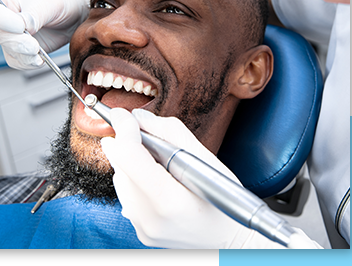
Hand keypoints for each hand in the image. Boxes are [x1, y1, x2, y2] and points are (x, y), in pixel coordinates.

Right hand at [0, 0, 93, 69]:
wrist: (73, 16)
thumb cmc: (59, 2)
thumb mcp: (48, 4)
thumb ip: (32, 16)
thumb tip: (21, 28)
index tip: (20, 25)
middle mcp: (3, 17)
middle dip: (17, 42)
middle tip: (34, 45)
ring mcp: (10, 36)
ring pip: (8, 50)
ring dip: (25, 55)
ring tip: (39, 51)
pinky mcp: (19, 50)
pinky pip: (17, 61)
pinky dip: (29, 63)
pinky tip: (40, 58)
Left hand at [101, 109, 319, 248]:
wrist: (231, 238)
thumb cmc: (225, 197)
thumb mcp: (207, 158)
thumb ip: (170, 132)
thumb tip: (138, 117)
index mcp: (169, 200)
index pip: (129, 156)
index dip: (123, 129)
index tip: (121, 114)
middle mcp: (149, 218)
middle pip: (121, 166)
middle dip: (127, 143)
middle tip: (141, 133)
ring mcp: (143, 227)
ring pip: (120, 179)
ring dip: (131, 162)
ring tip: (157, 162)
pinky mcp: (140, 231)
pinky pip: (126, 195)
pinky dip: (134, 180)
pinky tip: (155, 179)